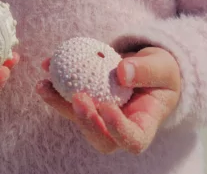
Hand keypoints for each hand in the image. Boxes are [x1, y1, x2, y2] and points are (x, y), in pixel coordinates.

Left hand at [36, 46, 180, 154]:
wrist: (149, 65)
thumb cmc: (162, 69)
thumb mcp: (162, 65)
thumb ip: (146, 69)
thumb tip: (122, 72)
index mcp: (145, 123)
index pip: (133, 140)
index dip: (118, 131)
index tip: (107, 107)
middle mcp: (121, 127)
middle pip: (101, 139)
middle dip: (85, 122)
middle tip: (77, 97)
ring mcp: (102, 117)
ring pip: (80, 119)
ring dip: (60, 103)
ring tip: (44, 85)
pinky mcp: (89, 103)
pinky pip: (70, 97)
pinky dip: (57, 83)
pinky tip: (46, 65)